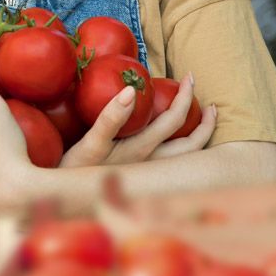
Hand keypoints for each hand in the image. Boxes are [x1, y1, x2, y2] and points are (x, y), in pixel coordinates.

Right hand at [60, 72, 215, 167]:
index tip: (189, 77)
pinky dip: (182, 149)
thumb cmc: (75, 170)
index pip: (174, 120)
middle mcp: (151, 164)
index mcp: (142, 150)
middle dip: (205, 123)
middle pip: (191, 146)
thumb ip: (110, 118)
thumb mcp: (90, 143)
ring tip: (204, 120)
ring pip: (185, 158)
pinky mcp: (140, 177)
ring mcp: (147, 173)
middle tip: (210, 103)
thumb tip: (132, 91)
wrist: (66, 198)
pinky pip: (172, 164)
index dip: (185, 97)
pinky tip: (175, 141)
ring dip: (198, 138)